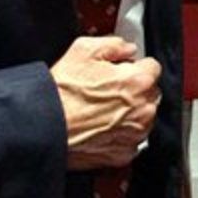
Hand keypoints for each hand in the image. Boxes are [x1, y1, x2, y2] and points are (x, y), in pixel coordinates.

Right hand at [50, 36, 160, 169]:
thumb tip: (127, 48)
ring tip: (102, 109)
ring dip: (131, 112)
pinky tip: (101, 126)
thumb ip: (114, 44)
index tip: (124, 69)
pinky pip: (131, 139)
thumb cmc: (62, 92)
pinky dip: (121, 133)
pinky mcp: (123, 154)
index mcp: (137, 82)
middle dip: (135, 89)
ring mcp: (135, 134)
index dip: (136, 65)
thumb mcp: (84, 50)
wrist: (44, 127)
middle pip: (150, 93)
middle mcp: (142, 110)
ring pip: (143, 117)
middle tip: (109, 88)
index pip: (153, 67)